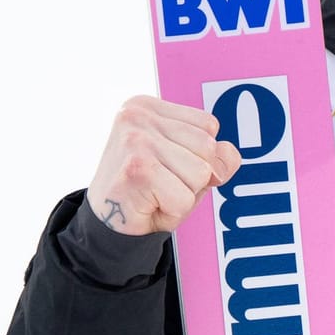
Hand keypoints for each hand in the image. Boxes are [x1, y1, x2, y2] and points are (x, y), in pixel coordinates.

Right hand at [85, 96, 242, 235]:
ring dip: (183, 195)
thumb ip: (215, 156)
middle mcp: (137, 115)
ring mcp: (135, 140)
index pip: (208, 125)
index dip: (197, 156)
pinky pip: (185, 197)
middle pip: (207, 146)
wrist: (107, 227)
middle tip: (160, 185)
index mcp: (147, 106)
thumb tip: (228, 156)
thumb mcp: (186, 166)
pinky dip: (173, 210)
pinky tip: (148, 205)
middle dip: (193, 177)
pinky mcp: (137, 169)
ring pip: (200, 172)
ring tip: (155, 195)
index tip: (164, 167)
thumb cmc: (147, 194)